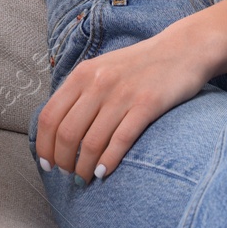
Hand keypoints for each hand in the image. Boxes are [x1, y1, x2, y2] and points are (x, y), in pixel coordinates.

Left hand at [33, 17, 216, 183]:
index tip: (46, 163)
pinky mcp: (147, 104)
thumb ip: (79, 92)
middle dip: (63, 160)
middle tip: (67, 174)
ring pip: (91, 142)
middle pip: (67, 133)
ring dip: (84, 168)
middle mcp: (98, 83)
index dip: (43, 145)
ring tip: (84, 179)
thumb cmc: (140, 64)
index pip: (49, 116)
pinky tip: (104, 173)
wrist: (183, 48)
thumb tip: (57, 128)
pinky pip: (120, 140)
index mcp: (82, 74)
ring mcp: (122, 94)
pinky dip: (108, 162)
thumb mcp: (102, 68)